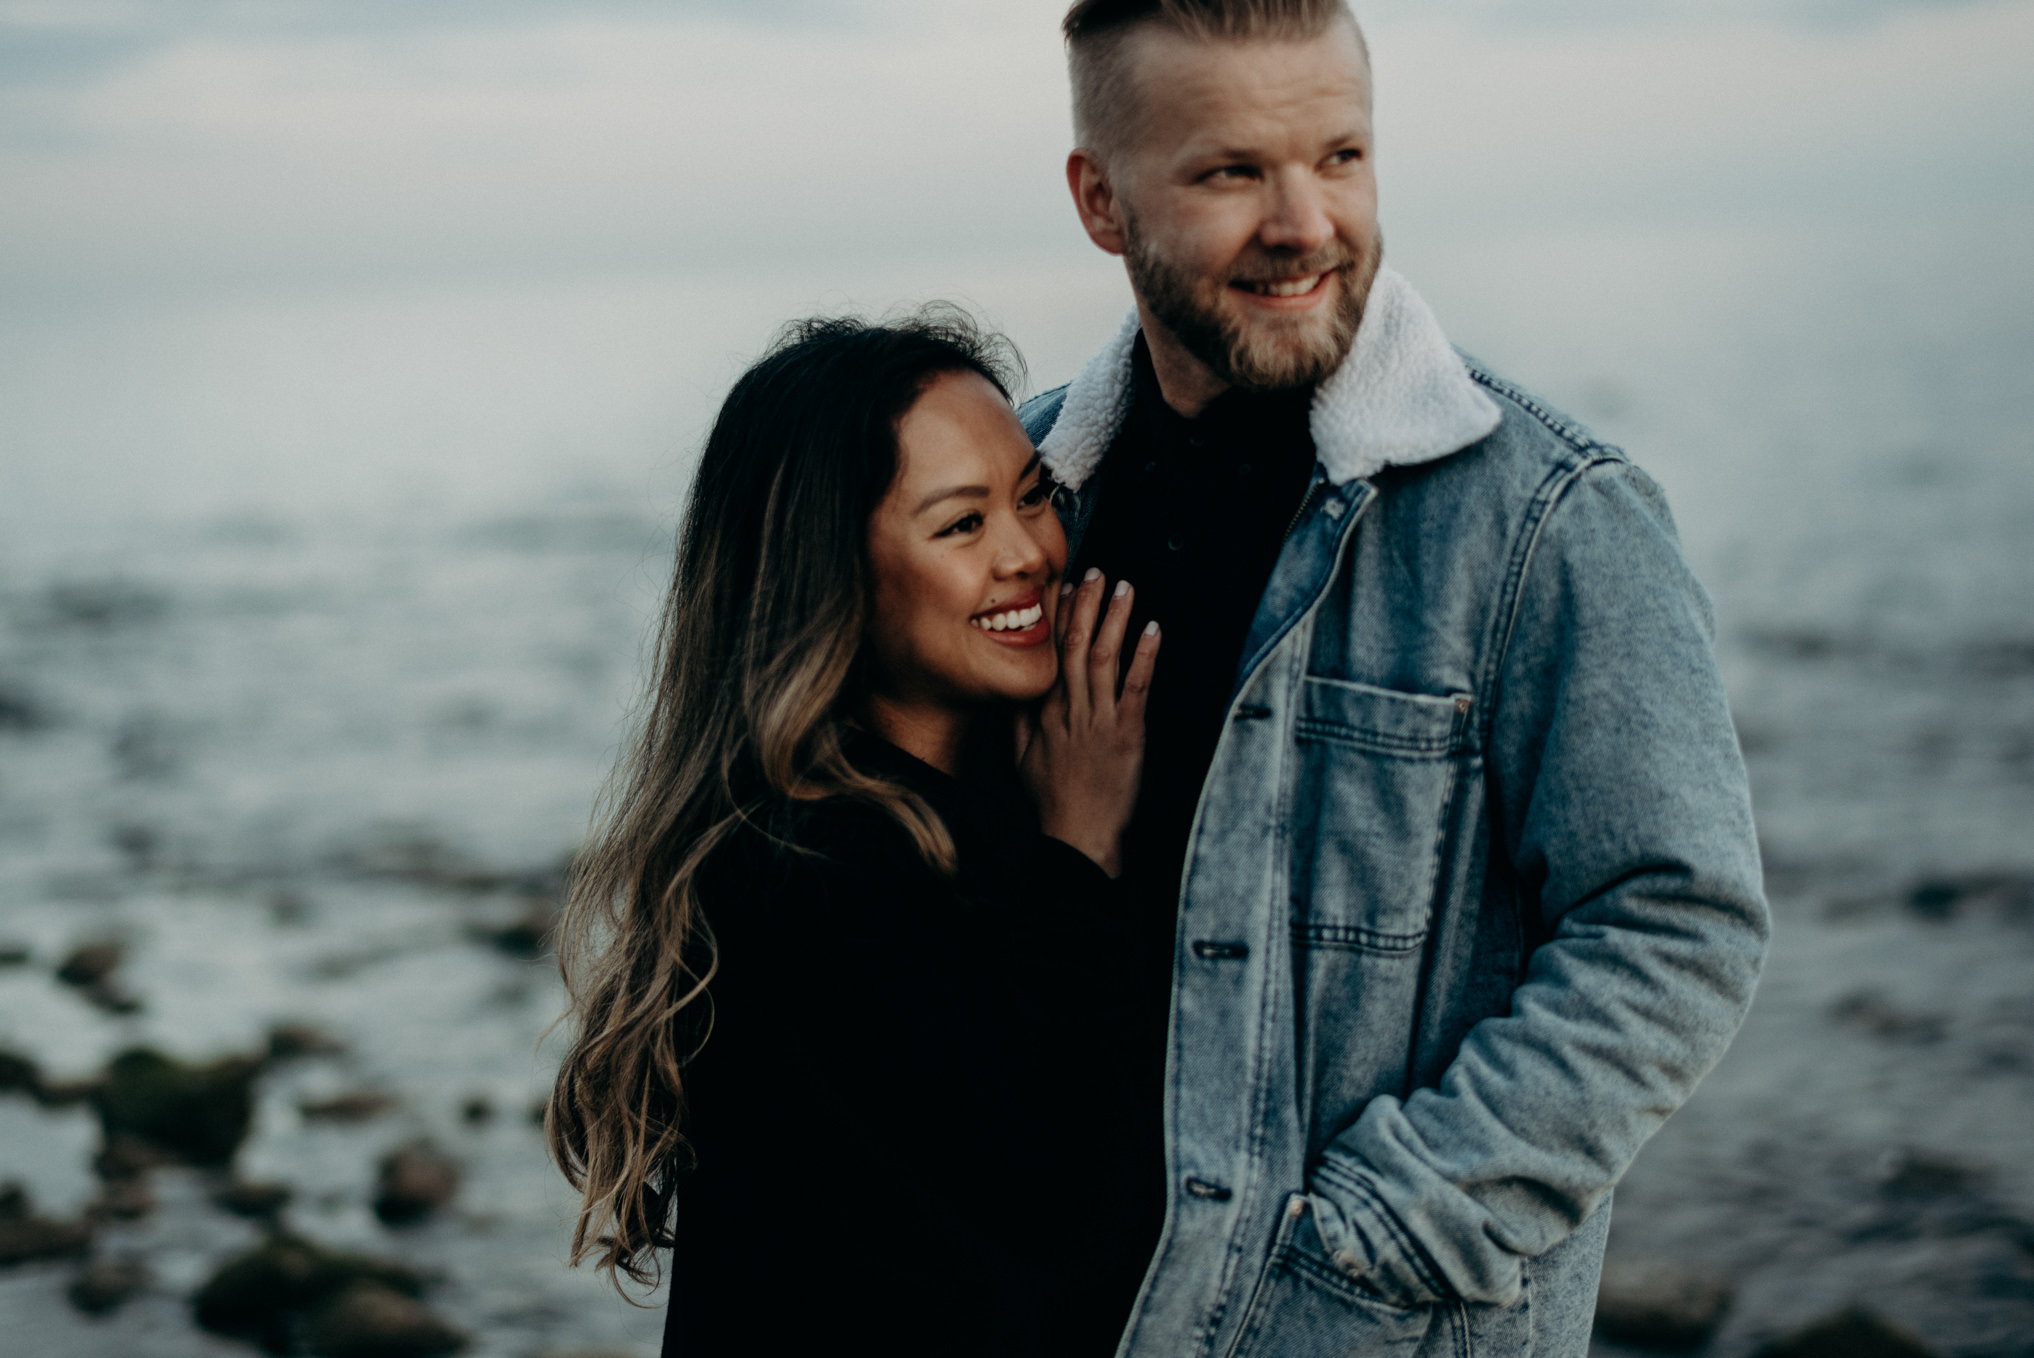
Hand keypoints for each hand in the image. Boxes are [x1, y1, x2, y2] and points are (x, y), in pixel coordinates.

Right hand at [1016, 569, 1160, 877]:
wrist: (1077, 837)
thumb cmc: (1052, 802)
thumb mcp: (1020, 759)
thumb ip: (1019, 720)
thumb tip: (1017, 688)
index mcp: (1044, 712)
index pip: (1049, 653)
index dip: (1058, 617)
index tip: (1064, 588)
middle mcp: (1069, 710)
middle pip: (1075, 645)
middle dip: (1085, 605)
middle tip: (1095, 572)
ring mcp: (1098, 720)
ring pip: (1103, 658)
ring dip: (1114, 619)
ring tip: (1123, 588)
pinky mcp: (1127, 734)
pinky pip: (1136, 687)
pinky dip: (1145, 656)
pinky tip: (1153, 630)